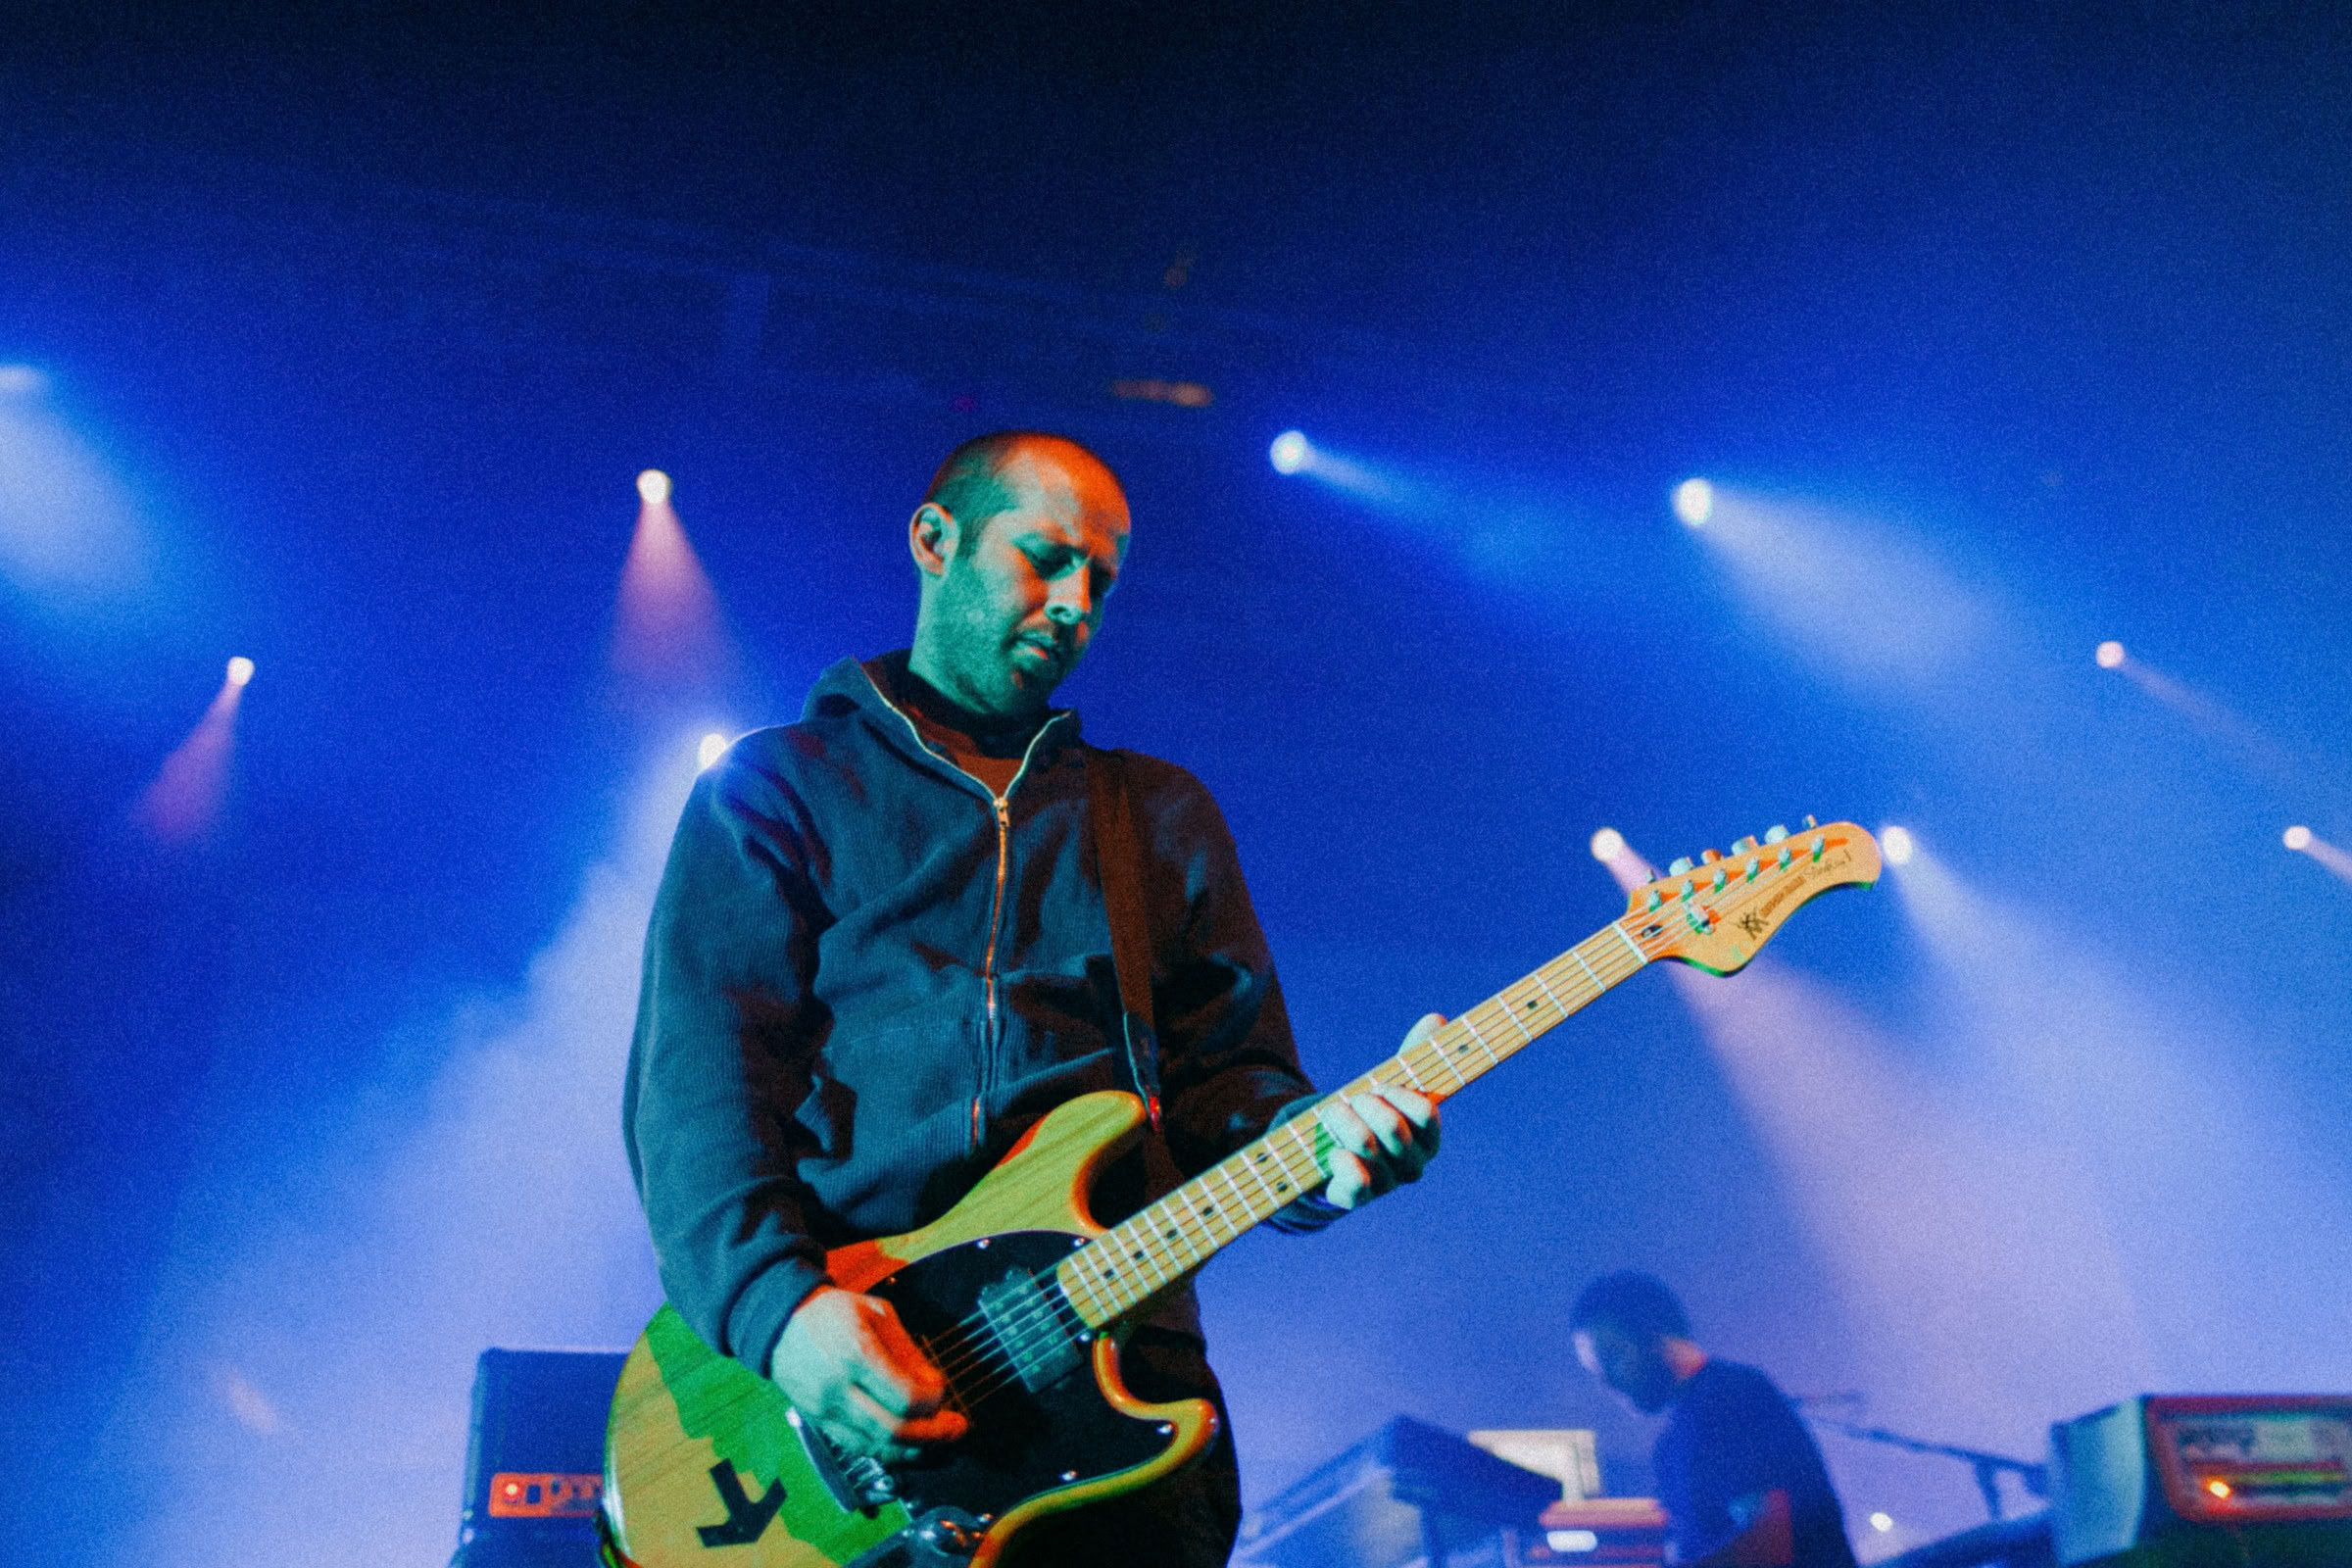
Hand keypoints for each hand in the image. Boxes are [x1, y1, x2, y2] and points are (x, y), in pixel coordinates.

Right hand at [768, 1285, 968, 1461]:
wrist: (779, 1323)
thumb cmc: (832, 1312)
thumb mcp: (876, 1313)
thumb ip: (907, 1349)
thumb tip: (932, 1383)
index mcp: (855, 1355)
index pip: (904, 1397)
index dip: (933, 1401)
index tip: (942, 1392)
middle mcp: (838, 1389)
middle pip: (893, 1430)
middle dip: (933, 1434)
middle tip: (956, 1428)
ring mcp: (825, 1411)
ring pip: (876, 1446)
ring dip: (914, 1448)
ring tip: (938, 1440)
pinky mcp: (818, 1422)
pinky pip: (857, 1447)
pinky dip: (887, 1450)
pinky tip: (907, 1444)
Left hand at [1316, 1013, 1444, 1209]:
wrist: (1334, 1157)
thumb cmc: (1369, 1116)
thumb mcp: (1389, 1085)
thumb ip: (1413, 1055)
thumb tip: (1436, 1018)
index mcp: (1429, 1137)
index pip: (1424, 1112)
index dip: (1397, 1093)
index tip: (1381, 1086)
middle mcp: (1414, 1164)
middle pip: (1392, 1126)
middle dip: (1364, 1103)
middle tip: (1353, 1099)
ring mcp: (1389, 1184)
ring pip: (1366, 1144)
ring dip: (1342, 1121)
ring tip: (1335, 1116)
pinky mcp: (1361, 1199)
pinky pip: (1356, 1179)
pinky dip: (1340, 1158)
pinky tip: (1334, 1152)